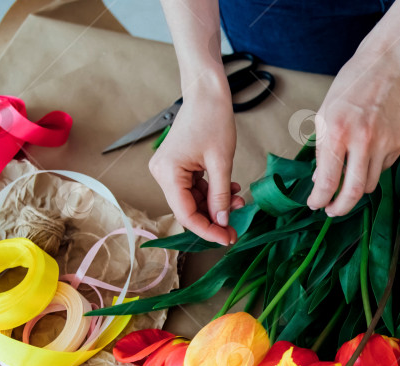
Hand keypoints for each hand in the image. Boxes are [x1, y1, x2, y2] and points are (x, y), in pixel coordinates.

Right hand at [149, 84, 243, 245]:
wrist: (207, 93)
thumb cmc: (212, 119)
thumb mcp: (221, 163)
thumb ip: (220, 196)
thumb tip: (222, 222)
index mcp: (167, 173)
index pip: (185, 214)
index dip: (207, 230)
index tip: (226, 238)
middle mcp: (162, 173)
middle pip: (188, 209)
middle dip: (213, 218)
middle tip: (236, 227)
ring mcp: (169, 170)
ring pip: (193, 200)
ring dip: (216, 204)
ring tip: (238, 201)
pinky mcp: (177, 166)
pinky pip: (194, 188)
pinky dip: (212, 192)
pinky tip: (229, 190)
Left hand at [307, 49, 399, 216]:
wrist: (386, 67)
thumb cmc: (350, 88)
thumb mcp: (325, 115)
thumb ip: (322, 150)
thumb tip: (320, 181)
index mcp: (338, 132)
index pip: (328, 181)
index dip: (319, 200)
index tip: (315, 205)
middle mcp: (363, 140)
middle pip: (354, 192)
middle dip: (340, 209)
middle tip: (332, 212)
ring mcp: (384, 143)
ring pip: (370, 185)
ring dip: (356, 188)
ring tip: (348, 177)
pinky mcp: (398, 144)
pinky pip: (382, 169)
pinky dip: (371, 169)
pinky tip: (367, 151)